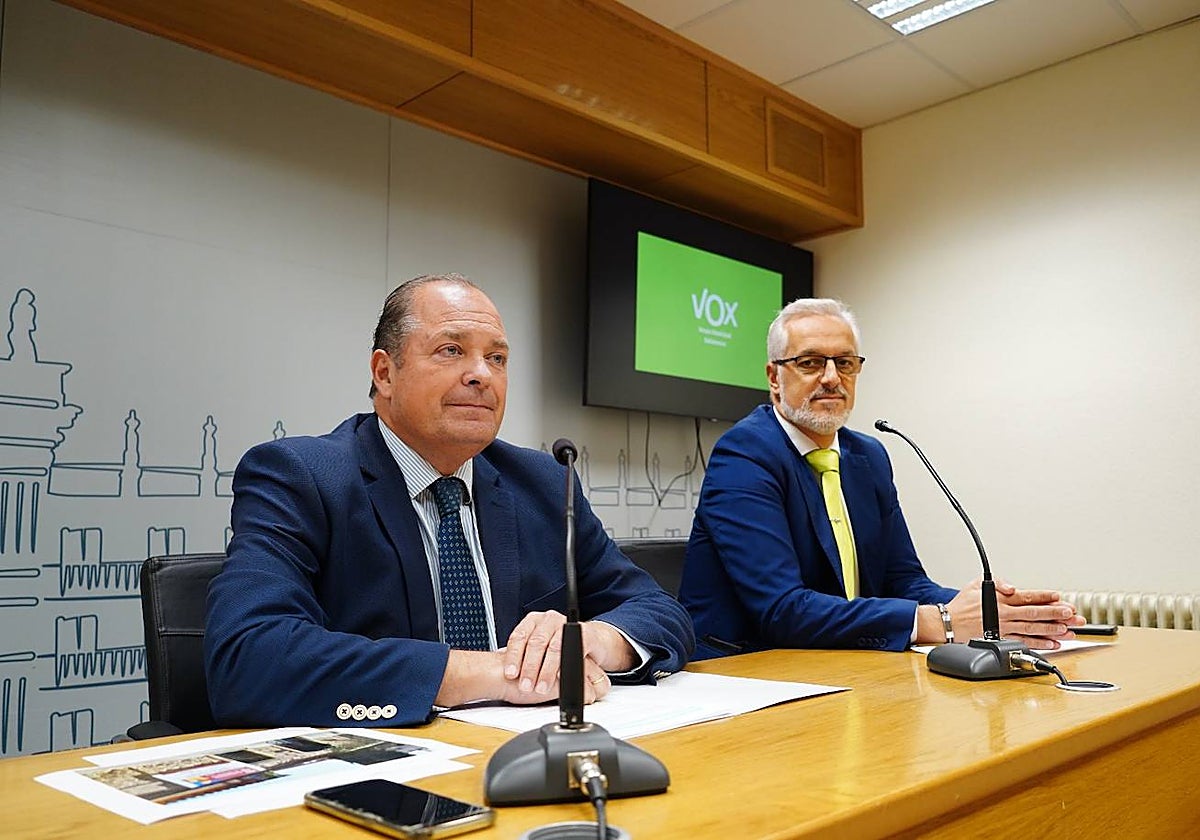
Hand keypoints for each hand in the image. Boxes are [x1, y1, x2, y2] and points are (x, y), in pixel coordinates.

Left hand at [499, 611, 629, 702]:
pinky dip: (566, 665)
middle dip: (530, 667)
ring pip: (554, 648)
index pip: (519, 636)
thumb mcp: (539, 648)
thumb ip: (523, 654)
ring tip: (541, 688)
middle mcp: (548, 619)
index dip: (514, 656)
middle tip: (525, 686)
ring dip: (546, 671)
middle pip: (536, 643)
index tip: (510, 674)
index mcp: (533, 621)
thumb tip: (503, 668)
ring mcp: (566, 624)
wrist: (590, 641)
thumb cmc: (560, 644)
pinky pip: (573, 649)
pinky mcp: (585, 633)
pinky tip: (561, 677)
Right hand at [947, 579, 1084, 649]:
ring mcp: (1004, 628)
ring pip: (1032, 628)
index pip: (1027, 596)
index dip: (1044, 597)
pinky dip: (1040, 643)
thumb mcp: (976, 585)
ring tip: (1068, 630)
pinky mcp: (1002, 639)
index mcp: (1000, 598)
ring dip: (1051, 629)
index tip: (1060, 597)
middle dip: (1055, 613)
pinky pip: (1024, 642)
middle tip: (1072, 614)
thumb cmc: (962, 604)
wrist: (948, 623)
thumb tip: (1012, 587)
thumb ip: (998, 583)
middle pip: (1034, 613)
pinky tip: (1053, 643)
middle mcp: (1004, 613)